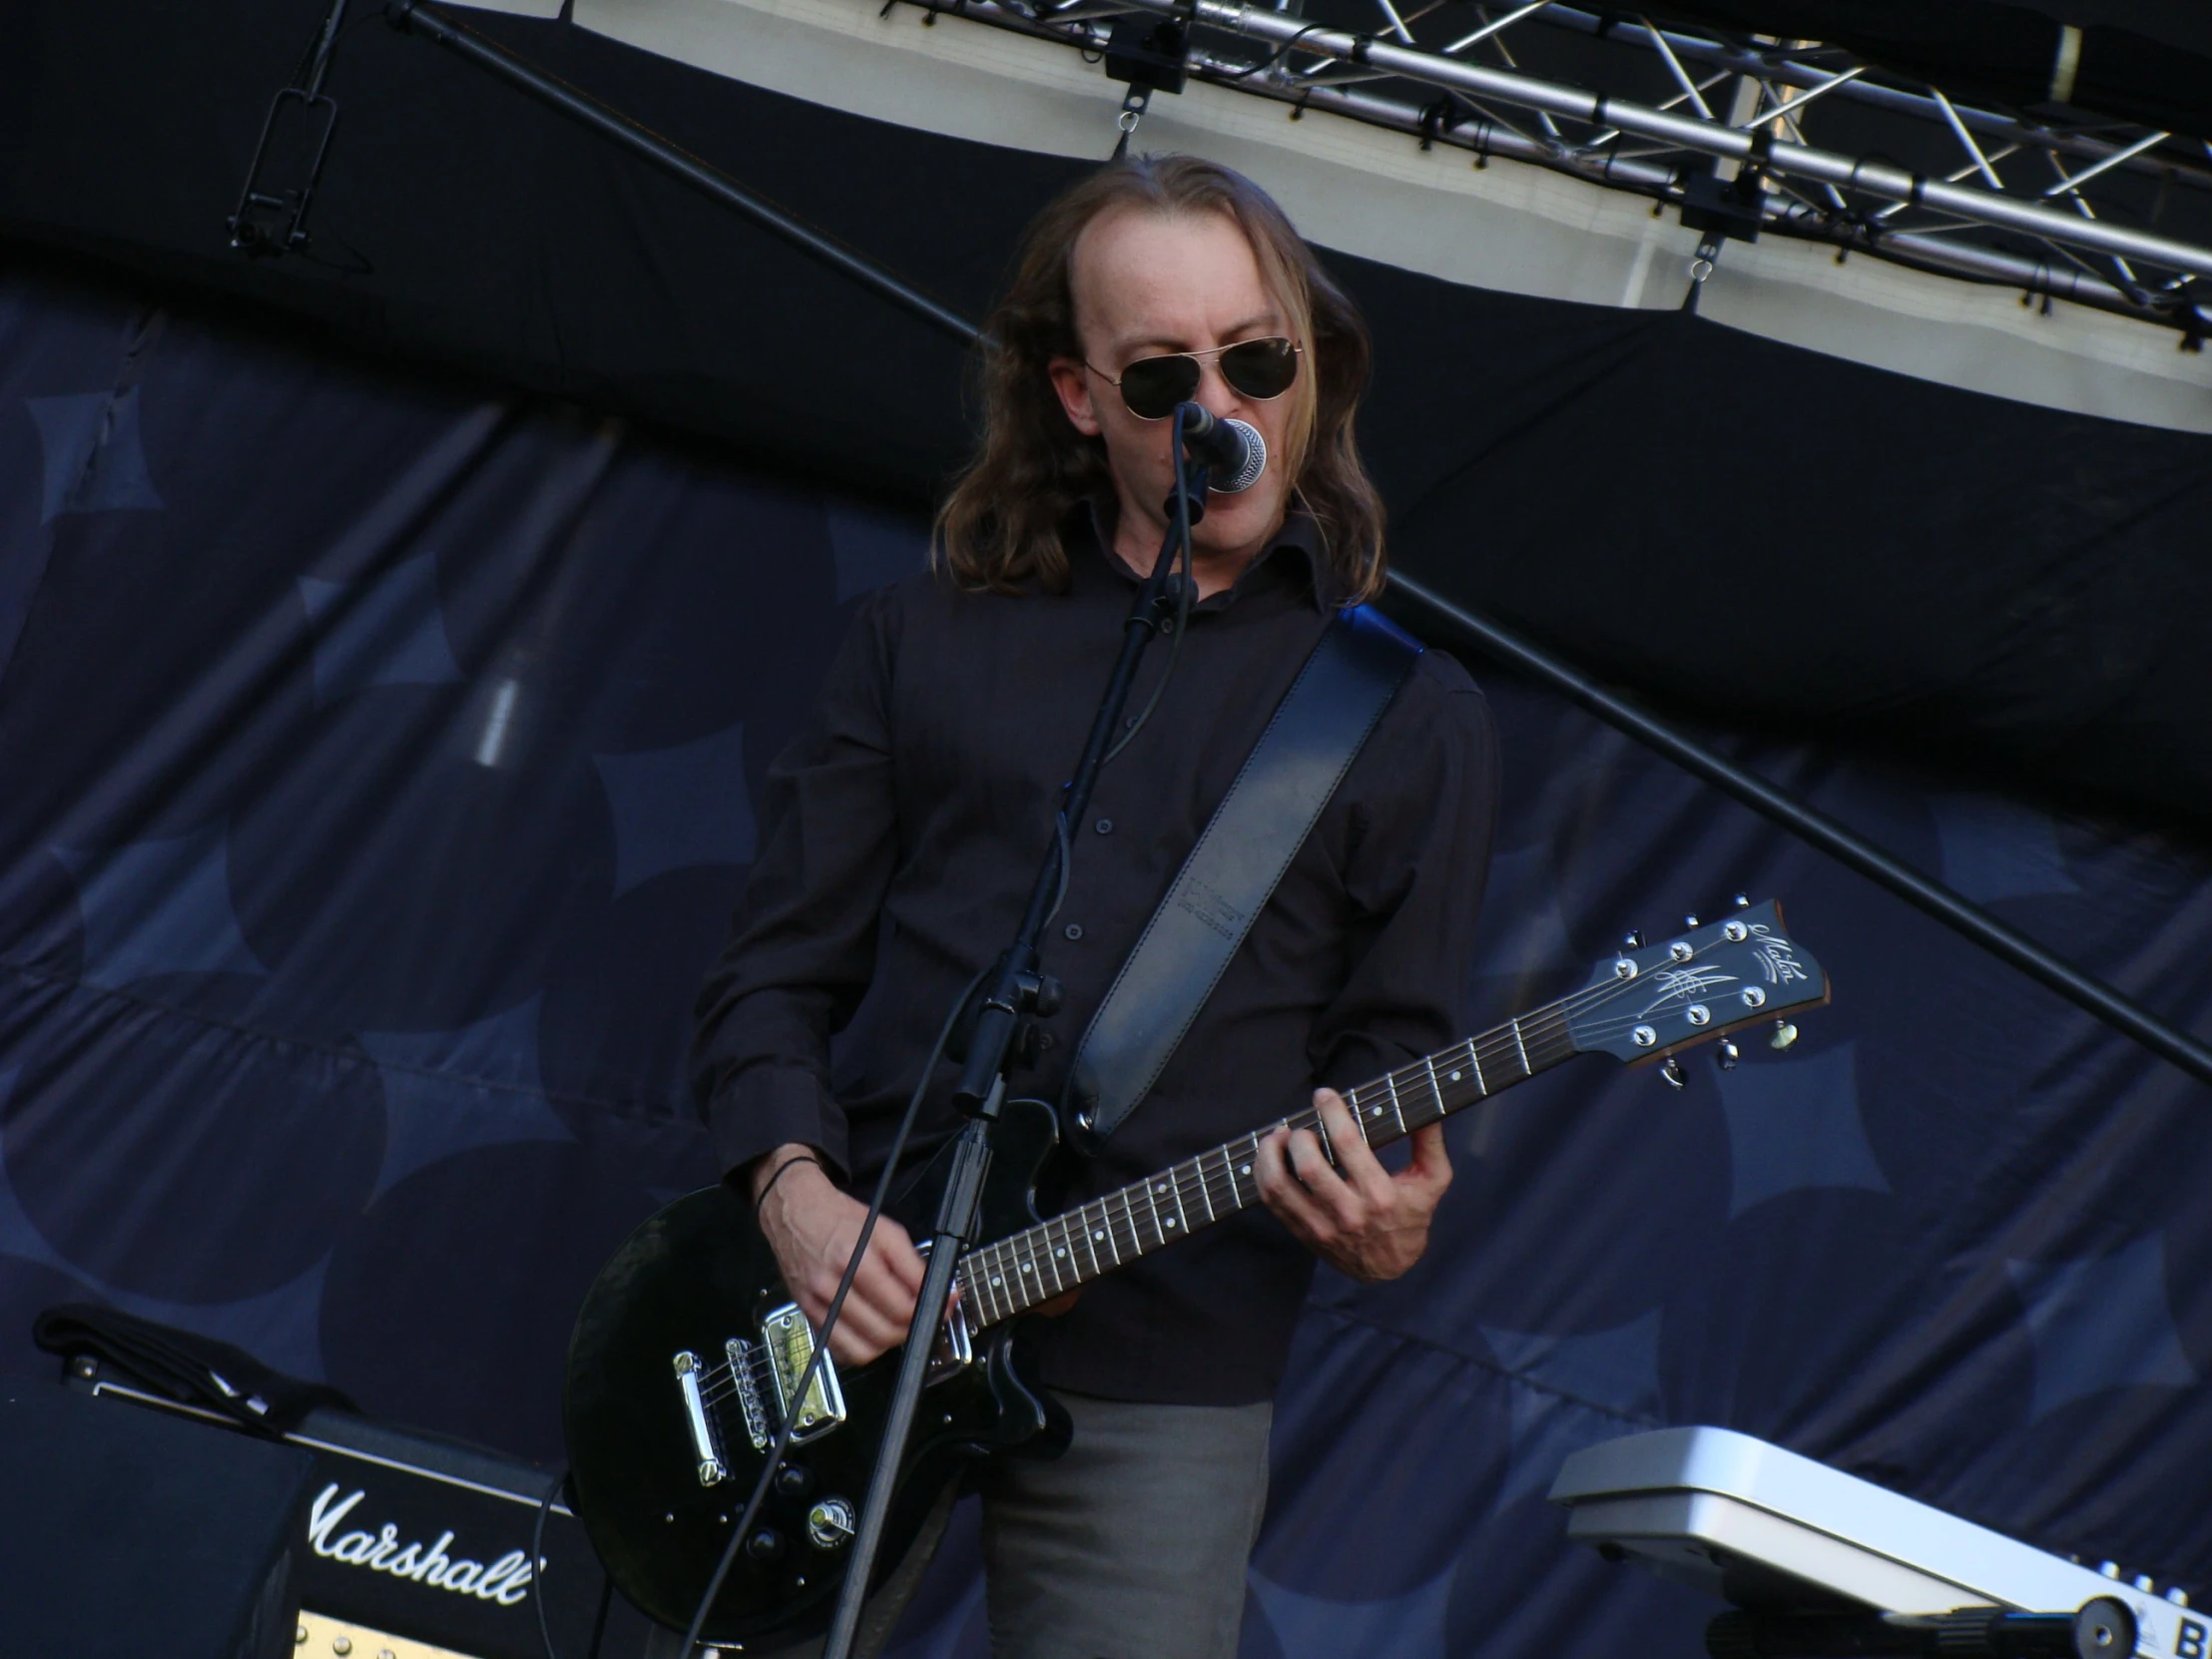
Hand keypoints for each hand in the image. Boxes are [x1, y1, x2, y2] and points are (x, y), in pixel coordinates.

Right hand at [751, 1147, 925, 1365]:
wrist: (796, 1213)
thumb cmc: (841, 1219)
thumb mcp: (887, 1231)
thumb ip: (913, 1266)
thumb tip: (939, 1292)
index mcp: (857, 1260)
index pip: (901, 1307)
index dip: (929, 1310)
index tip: (941, 1305)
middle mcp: (833, 1286)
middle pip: (884, 1332)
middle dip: (911, 1328)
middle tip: (921, 1315)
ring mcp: (817, 1304)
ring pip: (863, 1350)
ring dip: (887, 1343)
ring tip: (896, 1324)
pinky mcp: (808, 1314)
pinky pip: (840, 1350)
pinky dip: (861, 1348)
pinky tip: (870, 1331)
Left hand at [1257, 1088, 1451, 1282]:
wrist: (1390, 1268)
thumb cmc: (1411, 1217)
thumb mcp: (1432, 1180)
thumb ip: (1429, 1142)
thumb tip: (1428, 1109)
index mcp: (1380, 1195)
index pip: (1347, 1143)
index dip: (1331, 1112)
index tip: (1324, 1095)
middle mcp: (1348, 1212)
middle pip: (1309, 1165)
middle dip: (1300, 1136)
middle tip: (1303, 1126)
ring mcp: (1321, 1225)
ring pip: (1281, 1185)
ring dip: (1271, 1154)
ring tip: (1278, 1137)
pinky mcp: (1303, 1232)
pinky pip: (1272, 1201)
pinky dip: (1263, 1174)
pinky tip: (1270, 1157)